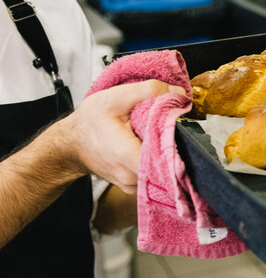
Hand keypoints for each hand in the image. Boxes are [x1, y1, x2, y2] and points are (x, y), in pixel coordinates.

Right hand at [57, 80, 184, 193]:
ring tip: (157, 136)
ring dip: (165, 152)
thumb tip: (180, 94)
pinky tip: (150, 146)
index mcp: (127, 156)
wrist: (72, 143)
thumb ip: (150, 91)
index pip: (167, 161)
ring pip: (163, 170)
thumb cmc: (89, 122)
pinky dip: (157, 160)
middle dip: (175, 144)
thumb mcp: (116, 97)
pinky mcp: (135, 186)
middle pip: (168, 165)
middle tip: (170, 127)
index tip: (182, 129)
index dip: (179, 144)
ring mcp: (134, 185)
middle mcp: (132, 177)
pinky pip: (155, 174)